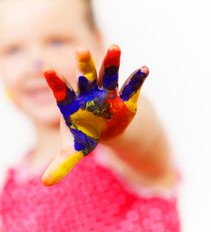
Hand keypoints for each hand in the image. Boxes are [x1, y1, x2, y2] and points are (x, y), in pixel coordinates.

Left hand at [41, 44, 148, 184]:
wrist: (105, 127)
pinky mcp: (125, 97)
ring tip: (116, 48)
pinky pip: (132, 86)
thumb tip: (45, 183)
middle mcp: (90, 93)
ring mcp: (108, 92)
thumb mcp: (74, 149)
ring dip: (112, 62)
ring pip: (109, 75)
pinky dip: (138, 79)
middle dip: (84, 65)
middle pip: (86, 77)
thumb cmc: (85, 135)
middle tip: (81, 50)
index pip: (62, 91)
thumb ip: (62, 162)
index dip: (56, 83)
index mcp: (74, 104)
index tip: (47, 70)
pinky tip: (145, 69)